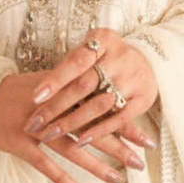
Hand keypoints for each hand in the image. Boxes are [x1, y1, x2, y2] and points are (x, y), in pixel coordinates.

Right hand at [0, 70, 145, 182]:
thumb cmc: (13, 92)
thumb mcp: (44, 84)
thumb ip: (71, 91)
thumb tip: (102, 96)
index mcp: (61, 92)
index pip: (100, 107)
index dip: (123, 121)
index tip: (146, 135)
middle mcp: (52, 108)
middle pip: (91, 127)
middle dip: (118, 145)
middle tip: (141, 160)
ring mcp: (35, 126)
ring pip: (71, 148)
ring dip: (96, 165)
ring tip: (119, 179)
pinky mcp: (19, 142)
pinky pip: (44, 164)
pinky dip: (62, 178)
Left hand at [23, 27, 159, 150]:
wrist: (150, 61)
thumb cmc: (107, 58)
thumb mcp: (92, 51)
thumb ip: (71, 67)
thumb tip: (38, 92)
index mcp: (104, 40)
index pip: (76, 60)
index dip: (55, 79)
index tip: (35, 97)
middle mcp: (120, 57)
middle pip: (84, 85)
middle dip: (56, 107)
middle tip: (33, 124)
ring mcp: (133, 79)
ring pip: (99, 105)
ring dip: (72, 123)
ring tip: (49, 135)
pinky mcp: (143, 99)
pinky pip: (119, 119)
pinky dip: (98, 131)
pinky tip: (79, 142)